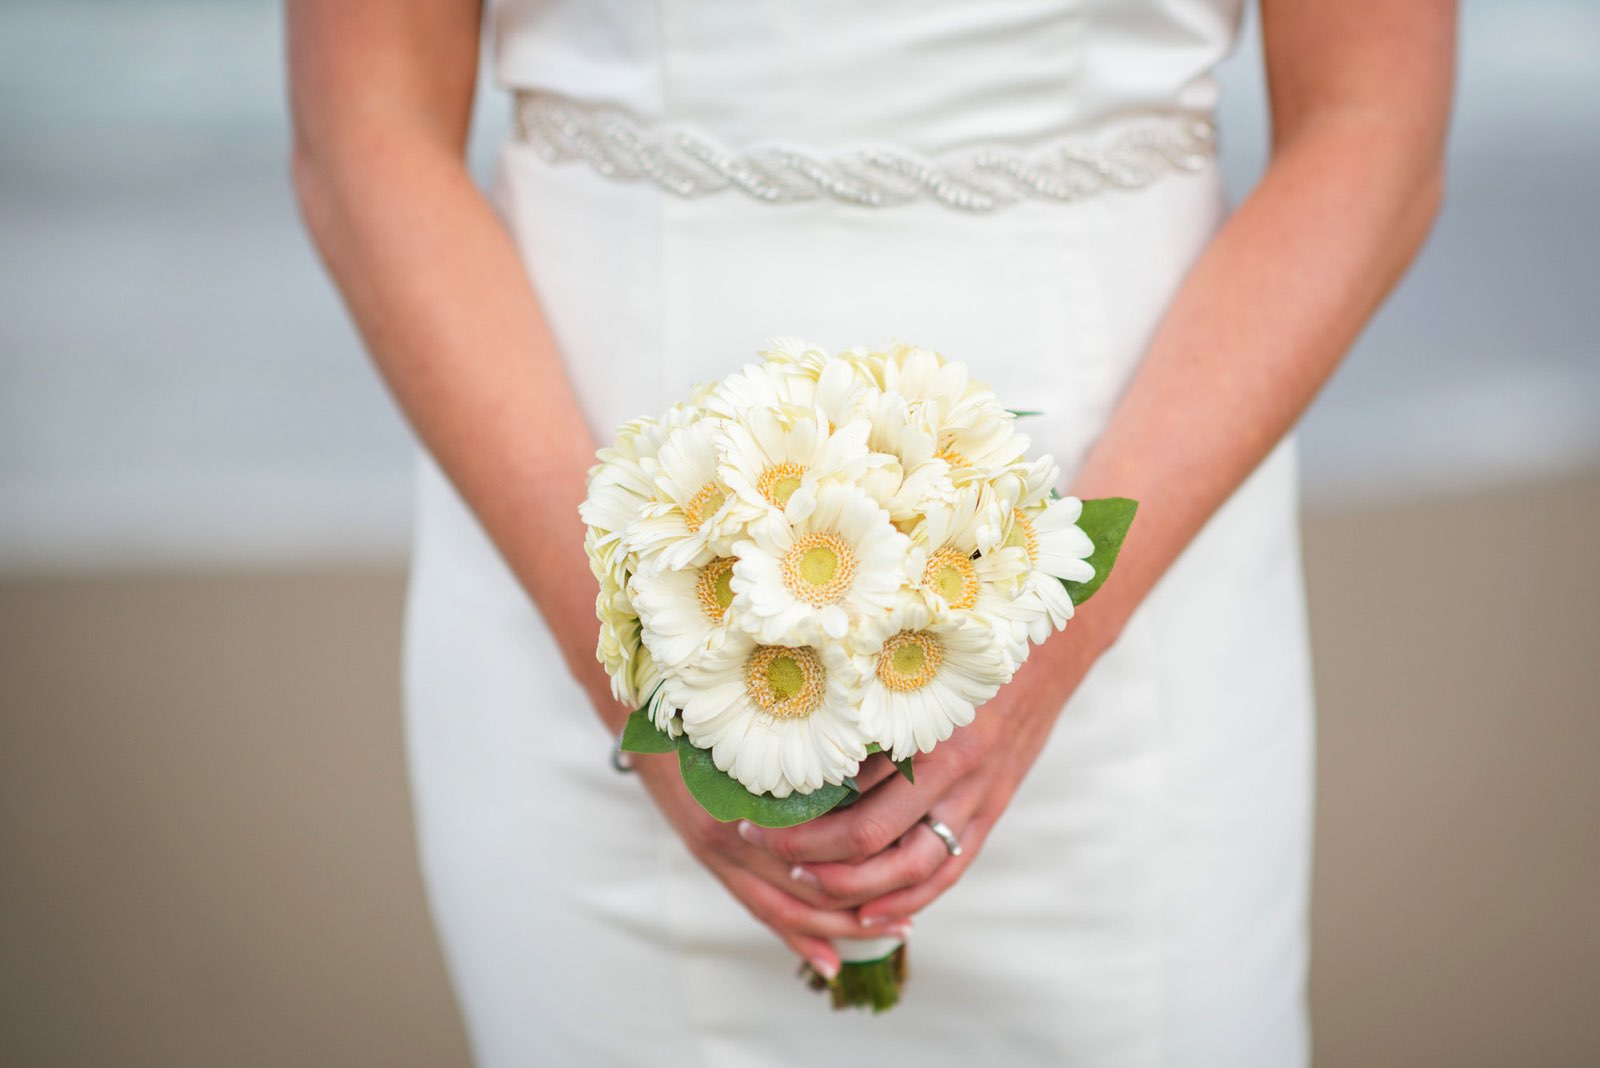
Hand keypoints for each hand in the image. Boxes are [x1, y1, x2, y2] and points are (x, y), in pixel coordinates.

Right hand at [627, 747, 914, 979]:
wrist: (642, 721)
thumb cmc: (710, 717)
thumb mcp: (763, 732)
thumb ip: (810, 757)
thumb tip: (876, 771)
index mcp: (756, 794)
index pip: (824, 847)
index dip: (869, 861)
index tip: (911, 863)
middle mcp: (735, 831)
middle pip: (810, 886)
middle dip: (861, 909)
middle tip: (906, 918)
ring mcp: (719, 851)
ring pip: (788, 909)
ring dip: (836, 930)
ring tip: (884, 937)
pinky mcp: (709, 858)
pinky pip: (759, 908)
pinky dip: (796, 938)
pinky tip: (829, 960)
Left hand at [735, 630, 1097, 923]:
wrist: (1051, 652)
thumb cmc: (969, 649)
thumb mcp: (912, 669)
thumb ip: (866, 708)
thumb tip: (796, 740)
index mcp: (926, 733)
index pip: (849, 800)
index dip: (797, 818)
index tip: (754, 815)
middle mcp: (955, 773)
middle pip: (871, 840)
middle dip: (809, 854)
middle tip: (763, 847)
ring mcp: (978, 799)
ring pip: (910, 869)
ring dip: (854, 887)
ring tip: (807, 885)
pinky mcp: (992, 811)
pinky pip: (948, 870)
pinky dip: (909, 899)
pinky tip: (873, 915)